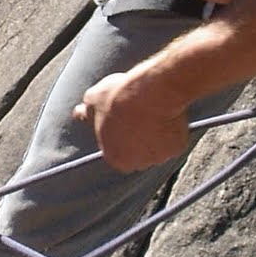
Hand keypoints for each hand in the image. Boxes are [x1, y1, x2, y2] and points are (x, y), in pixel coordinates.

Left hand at [73, 67, 190, 171]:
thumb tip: (78, 113)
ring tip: (153, 112)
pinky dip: (173, 130)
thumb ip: (85, 112)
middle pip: (138, 153)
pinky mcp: (177, 148)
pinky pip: (175, 140)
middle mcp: (136, 164)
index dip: (120, 134)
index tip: (124, 119)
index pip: (116, 150)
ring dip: (156, 135)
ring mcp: (159, 158)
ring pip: (157, 148)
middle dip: (138, 138)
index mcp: (113, 158)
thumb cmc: (119, 96)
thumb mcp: (93, 99)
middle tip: (139, 116)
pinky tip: (167, 115)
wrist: (151, 91)